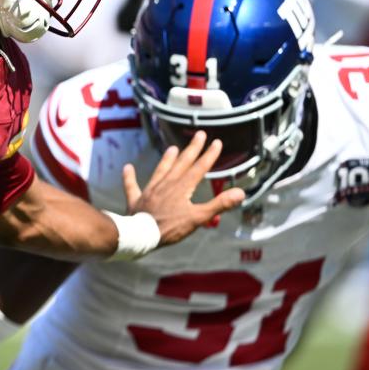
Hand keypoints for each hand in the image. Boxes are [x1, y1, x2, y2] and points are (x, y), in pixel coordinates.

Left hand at [122, 131, 244, 245]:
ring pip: (160, 170)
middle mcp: (166, 184)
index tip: (217, 142)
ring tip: (172, 148)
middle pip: (181, 163)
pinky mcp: (136, 199)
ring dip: (167, 159)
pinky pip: (132, 185)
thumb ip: (219, 204)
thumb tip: (240, 193)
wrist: (141, 235)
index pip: (199, 168)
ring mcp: (150, 190)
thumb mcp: (198, 218)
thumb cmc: (170, 228)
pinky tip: (128, 167)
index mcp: (182, 188)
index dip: (209, 155)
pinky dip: (129, 177)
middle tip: (199, 134)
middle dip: (192, 149)